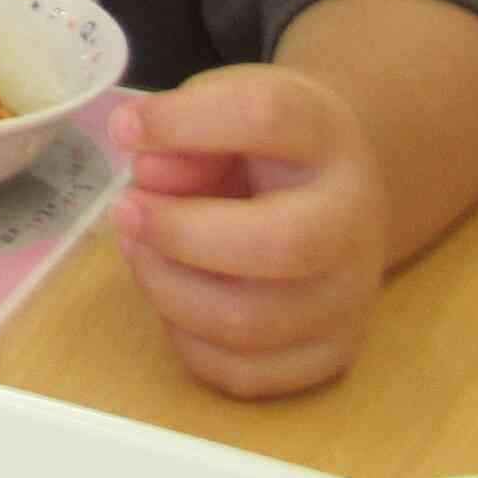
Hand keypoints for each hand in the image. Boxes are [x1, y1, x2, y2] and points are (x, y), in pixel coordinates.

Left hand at [107, 63, 388, 399]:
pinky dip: (186, 337)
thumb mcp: (226, 105)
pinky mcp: (332, 355)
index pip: (264, 118)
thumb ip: (183, 126)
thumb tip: (148, 174)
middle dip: (178, 233)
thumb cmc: (265, 145)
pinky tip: (173, 291)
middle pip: (277, 244)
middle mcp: (353, 222)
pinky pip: (242, 373)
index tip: (125, 128)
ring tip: (138, 246)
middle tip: (124, 209)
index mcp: (325, 136)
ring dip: (166, 286)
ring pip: (247, 322)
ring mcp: (350, 298)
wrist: (337, 192)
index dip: (183, 122)